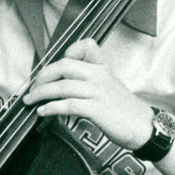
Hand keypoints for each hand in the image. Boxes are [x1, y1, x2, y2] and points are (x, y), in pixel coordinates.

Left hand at [22, 39, 152, 148]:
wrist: (144, 128)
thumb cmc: (124, 110)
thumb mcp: (110, 87)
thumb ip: (92, 80)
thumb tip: (64, 84)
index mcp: (103, 68)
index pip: (86, 46)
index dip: (68, 51)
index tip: (56, 65)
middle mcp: (100, 76)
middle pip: (64, 66)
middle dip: (43, 76)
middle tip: (33, 87)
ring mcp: (98, 92)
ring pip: (62, 86)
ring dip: (41, 94)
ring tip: (30, 101)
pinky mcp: (96, 109)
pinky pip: (68, 105)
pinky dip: (51, 108)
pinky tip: (43, 112)